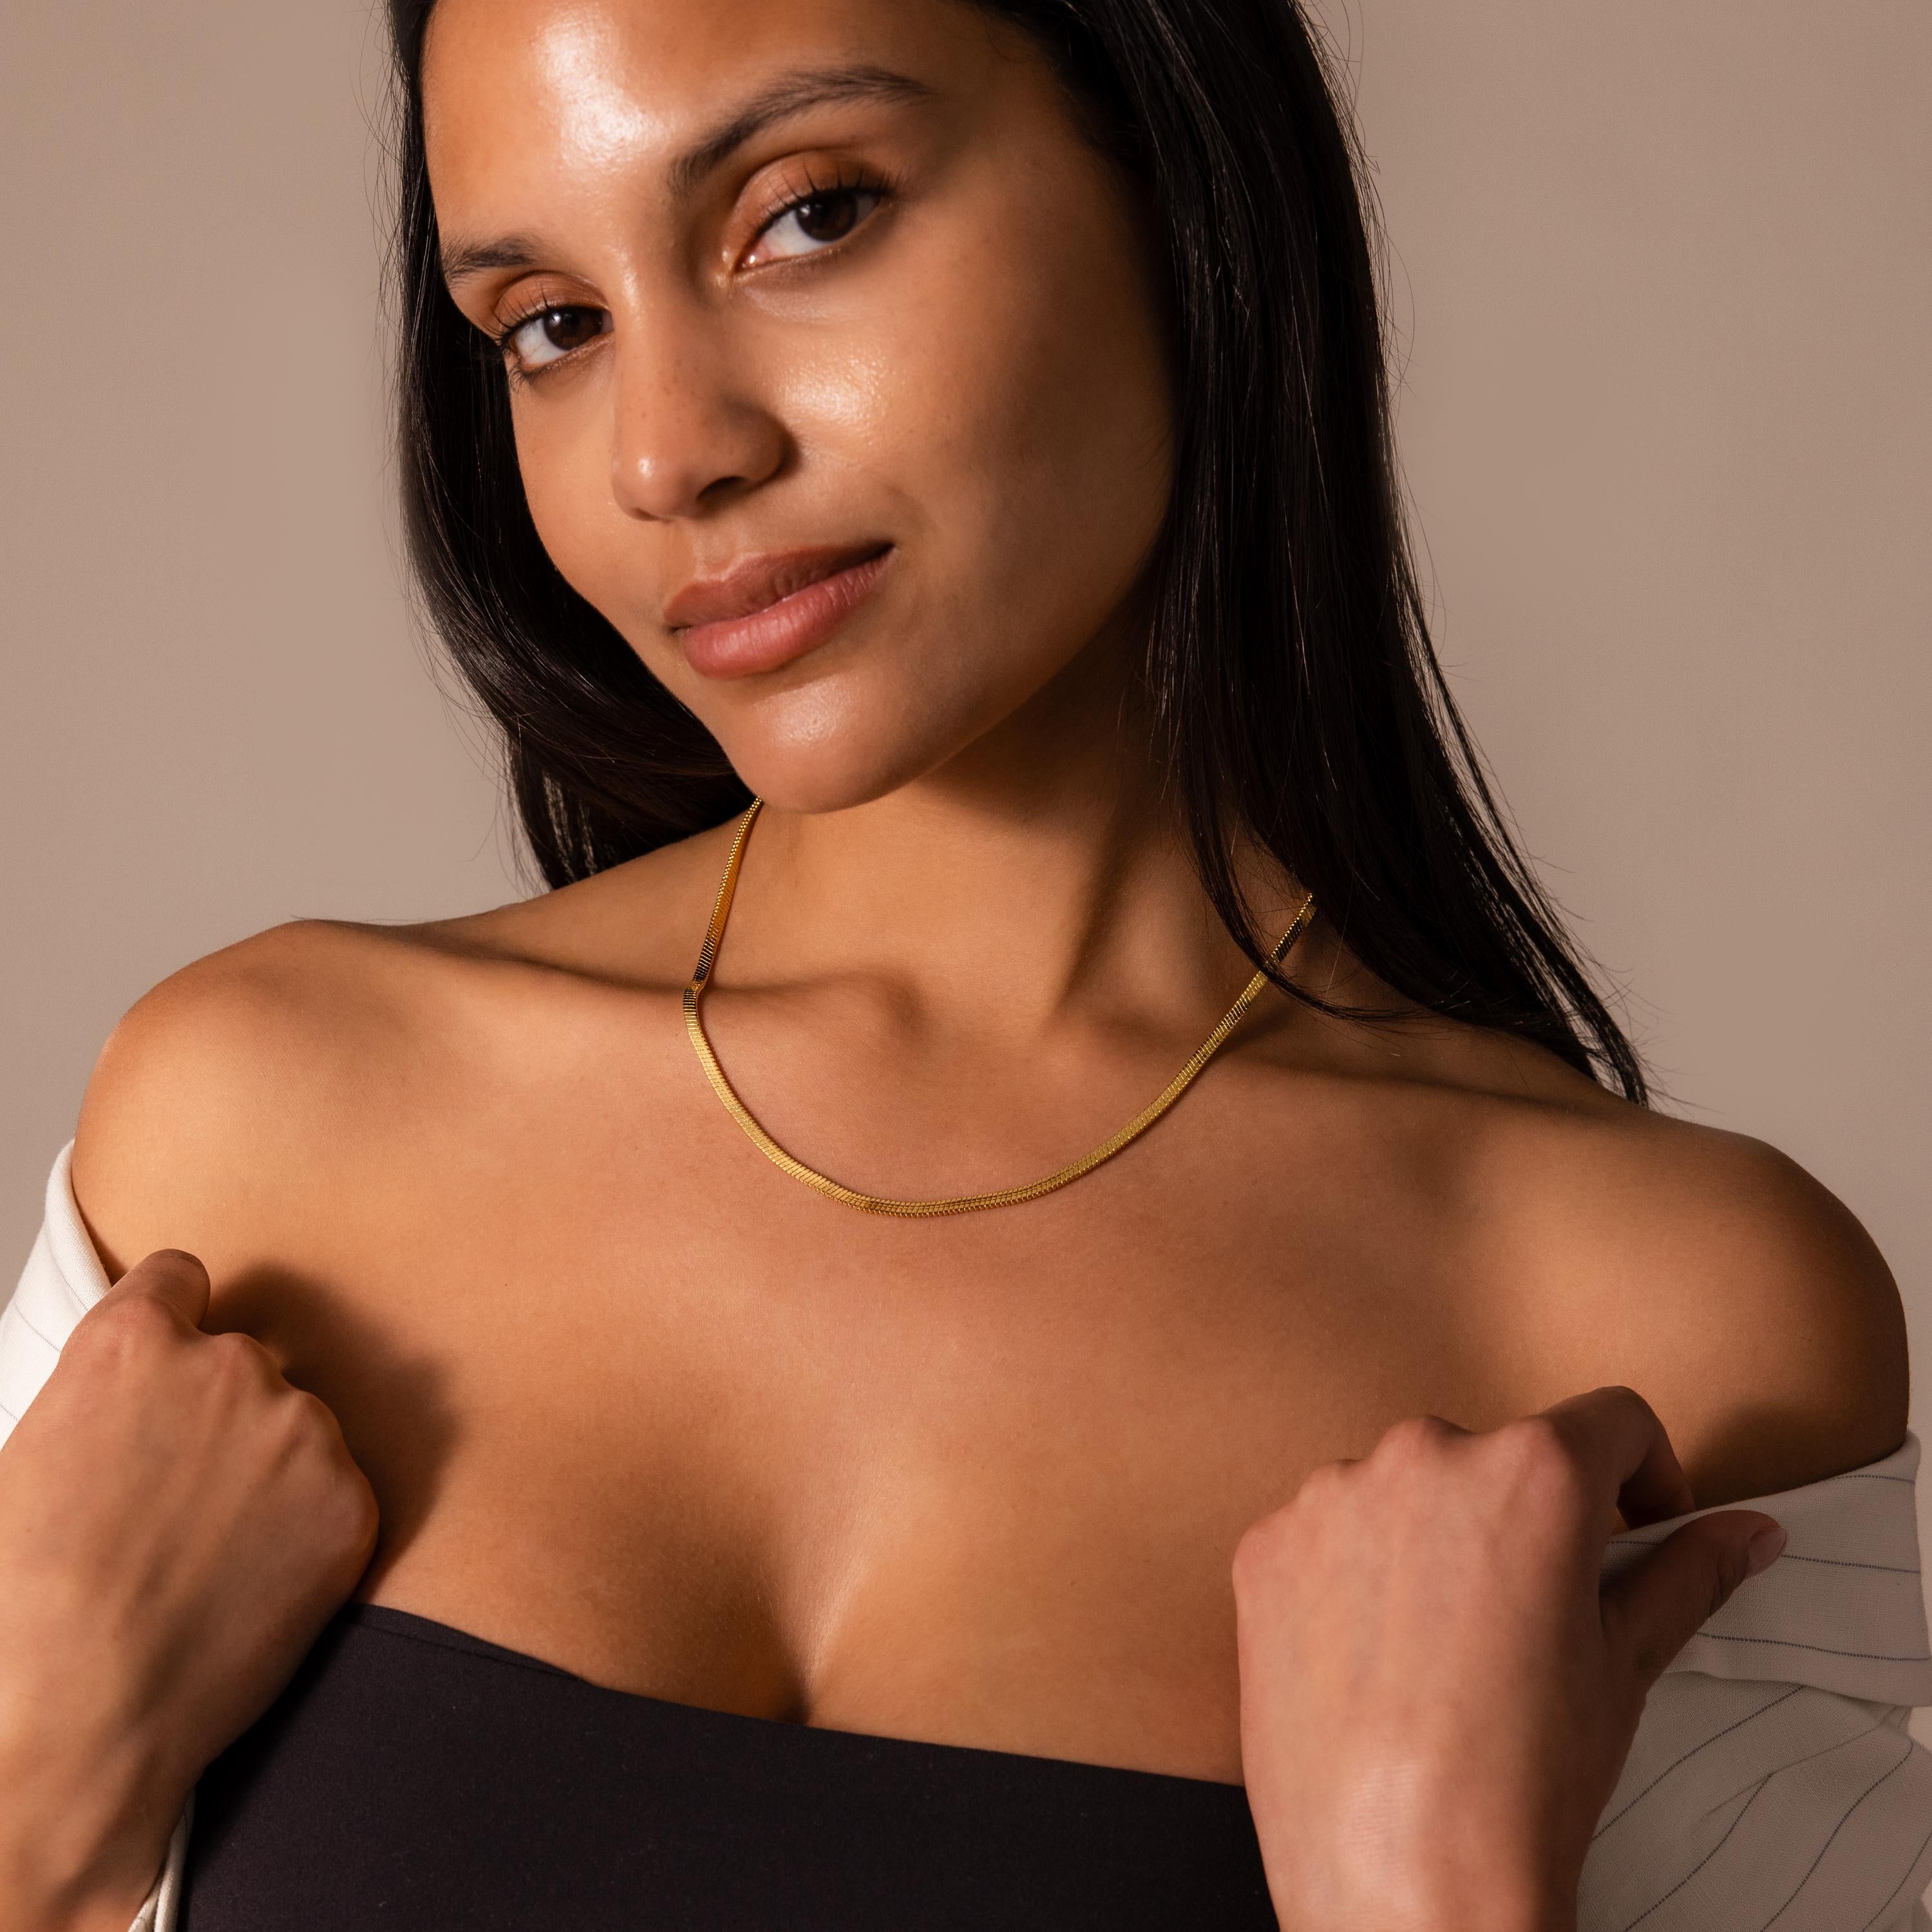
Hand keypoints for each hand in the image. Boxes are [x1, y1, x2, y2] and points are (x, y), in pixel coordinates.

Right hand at [0, 1250, 377, 1931]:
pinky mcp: (352, 1499)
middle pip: (243, 1361)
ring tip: (209, 1553)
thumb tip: (128, 1396)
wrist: (83, 1717)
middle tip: (181, 1496)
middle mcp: (229, 1365)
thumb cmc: (28, 1604)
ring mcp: (302, 1430)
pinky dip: (309, 1527)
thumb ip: (102, 1397)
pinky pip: (337, 1490)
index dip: (175, 1318)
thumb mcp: (30, 1460)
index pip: (181, 1277)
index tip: (177, 1359)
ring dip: (271, 1468)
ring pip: (296, 1426)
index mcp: (134, 1343)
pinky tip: (254, 1581)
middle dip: (221, 1411)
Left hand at [1232, 1387, 1785, 1931]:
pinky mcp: (1266, 1545)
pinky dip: (1352, 1579)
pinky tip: (1373, 1663)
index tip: (1636, 1526)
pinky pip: (1325, 1535)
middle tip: (1533, 1620)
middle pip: (1496, 1458)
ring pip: (1404, 1493)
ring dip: (1431, 1543)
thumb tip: (1746, 1532)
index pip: (1610, 1421)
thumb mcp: (1624, 1667)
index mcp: (1530, 1471)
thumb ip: (1685, 1576)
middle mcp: (1423, 1455)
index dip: (1641, 1475)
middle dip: (1524, 1522)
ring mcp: (1331, 1496)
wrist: (1402, 1874)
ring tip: (1446, 1654)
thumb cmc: (1521, 1780)